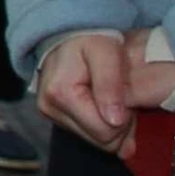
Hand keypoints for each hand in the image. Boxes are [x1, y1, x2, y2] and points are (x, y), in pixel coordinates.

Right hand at [39, 31, 134, 150]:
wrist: (68, 34)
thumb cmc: (90, 40)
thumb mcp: (107, 53)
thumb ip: (110, 85)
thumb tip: (113, 121)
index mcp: (60, 94)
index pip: (105, 132)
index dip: (124, 119)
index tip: (127, 97)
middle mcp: (48, 107)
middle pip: (100, 141)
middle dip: (119, 124)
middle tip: (123, 98)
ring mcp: (48, 113)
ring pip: (95, 140)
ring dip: (110, 124)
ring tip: (112, 97)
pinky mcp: (51, 115)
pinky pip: (87, 134)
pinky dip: (100, 122)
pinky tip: (102, 103)